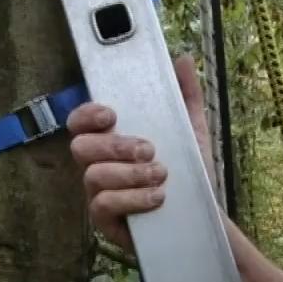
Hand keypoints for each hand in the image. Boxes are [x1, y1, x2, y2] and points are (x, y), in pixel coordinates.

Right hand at [67, 53, 217, 251]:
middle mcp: (98, 165)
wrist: (202, 218)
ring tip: (161, 175)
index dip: (87, 114)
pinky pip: (102, 205)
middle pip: (80, 148)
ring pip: (93, 176)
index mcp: (111, 139)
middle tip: (149, 149)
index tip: (111, 114)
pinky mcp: (105, 222)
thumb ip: (186, 95)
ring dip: (130, 174)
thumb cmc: (188, 174)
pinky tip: (156, 198)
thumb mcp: (191, 131)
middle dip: (115, 146)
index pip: (80, 122)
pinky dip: (131, 199)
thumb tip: (183, 60)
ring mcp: (98, 194)